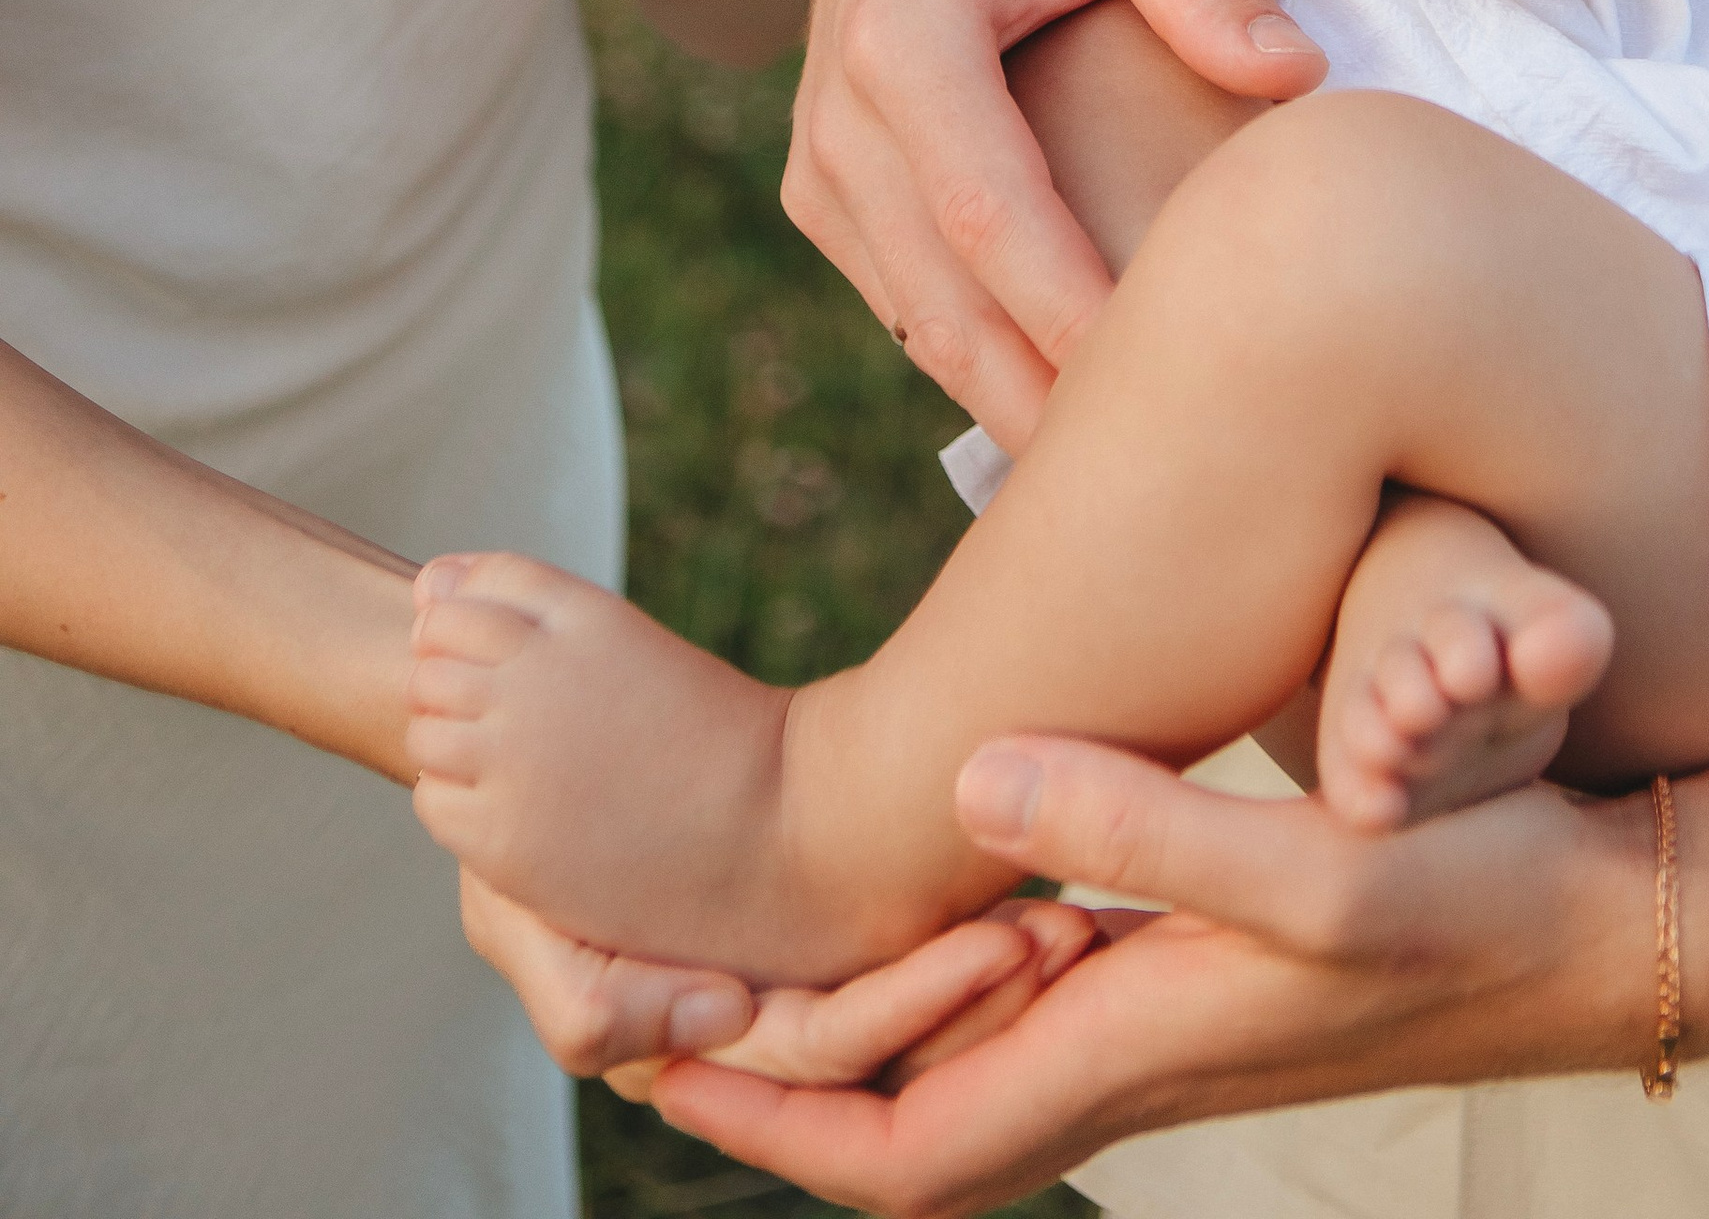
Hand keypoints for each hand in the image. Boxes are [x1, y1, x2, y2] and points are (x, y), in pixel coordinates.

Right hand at [455, 868, 1089, 1093]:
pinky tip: (1034, 876)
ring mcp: (786, 988)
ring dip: (992, 977)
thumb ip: (597, 1003)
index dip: (922, 1012)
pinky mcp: (807, 937)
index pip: (833, 1059)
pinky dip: (959, 934)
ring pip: (907, 1017)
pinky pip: (892, 952)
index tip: (1009, 949)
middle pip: (891, 1050)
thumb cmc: (512, 859)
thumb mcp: (521, 928)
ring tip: (1074, 914)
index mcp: (701, 1053)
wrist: (517, 771)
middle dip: (982, 1000)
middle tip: (1070, 932)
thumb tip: (727, 1016)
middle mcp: (755, 1038)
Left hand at [639, 743, 1649, 1217]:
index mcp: (1135, 1048)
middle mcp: (1134, 1058)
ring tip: (756, 949)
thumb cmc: (1480, 899)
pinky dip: (958, 967)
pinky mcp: (1203, 974)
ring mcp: (1169, 1023)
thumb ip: (1144, 829)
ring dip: (862, 1024)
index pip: (903, 1152)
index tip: (660, 1063)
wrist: (1608, 924)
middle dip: (781, 1085)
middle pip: (912, 1122)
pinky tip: (945, 877)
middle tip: (663, 1003)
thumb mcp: (1319, 864)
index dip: (770, 1124)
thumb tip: (970, 786)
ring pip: (971, 1060)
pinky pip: (1038, 1002)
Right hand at [787, 0, 1324, 453]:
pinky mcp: (826, 196)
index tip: (1166, 387)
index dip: (1071, 314)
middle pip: (946, 303)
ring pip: (919, 323)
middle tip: (1162, 487)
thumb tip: (1293, 77)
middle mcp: (838, 116)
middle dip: (1048, 399)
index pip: (990, 214)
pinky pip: (905, 303)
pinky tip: (1072, 410)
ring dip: (1014, 399)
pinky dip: (981, 361)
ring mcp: (819, 167)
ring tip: (1129, 478)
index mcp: (902, 34)